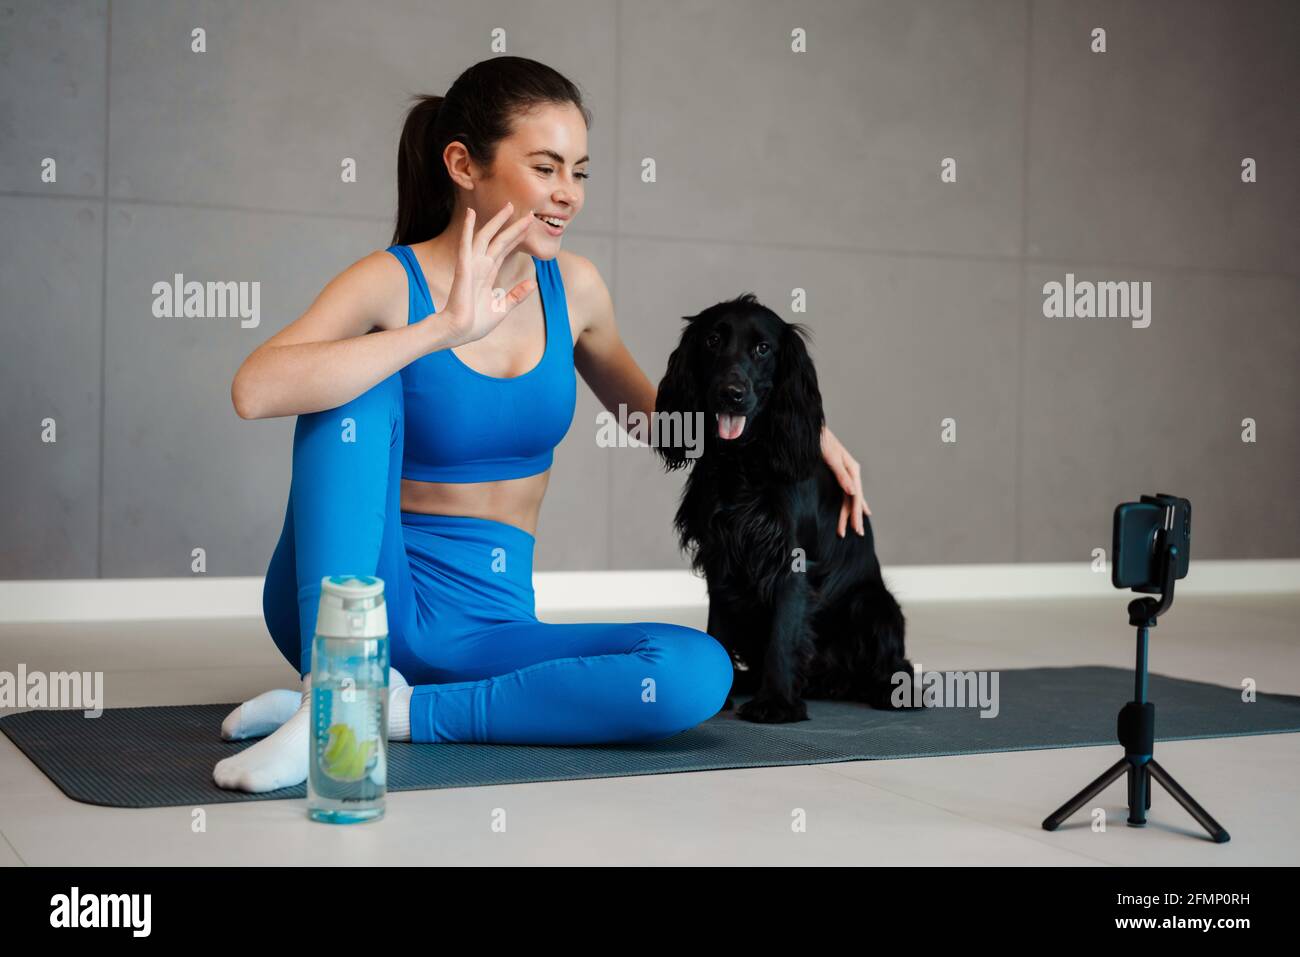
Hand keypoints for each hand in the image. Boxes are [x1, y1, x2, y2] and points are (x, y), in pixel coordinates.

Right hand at [440, 202, 537, 347]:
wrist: (459, 332)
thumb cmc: (476, 323)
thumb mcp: (502, 308)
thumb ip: (516, 295)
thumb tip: (533, 283)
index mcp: (488, 274)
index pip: (505, 250)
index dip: (517, 237)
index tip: (529, 225)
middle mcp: (481, 266)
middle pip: (499, 240)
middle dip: (513, 226)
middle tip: (528, 212)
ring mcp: (472, 266)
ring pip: (486, 238)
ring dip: (497, 222)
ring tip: (509, 207)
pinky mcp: (463, 269)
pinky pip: (466, 246)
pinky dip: (468, 229)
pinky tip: (471, 214)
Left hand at [820, 424, 870, 537]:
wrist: (810, 430)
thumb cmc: (819, 441)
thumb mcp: (830, 457)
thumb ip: (841, 475)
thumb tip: (853, 492)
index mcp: (852, 469)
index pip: (856, 496)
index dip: (856, 513)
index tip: (855, 527)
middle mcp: (851, 472)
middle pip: (854, 499)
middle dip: (854, 517)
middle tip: (858, 534)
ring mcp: (845, 473)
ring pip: (849, 497)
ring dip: (849, 513)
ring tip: (851, 529)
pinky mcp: (838, 473)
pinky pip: (846, 492)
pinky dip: (850, 502)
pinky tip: (855, 507)